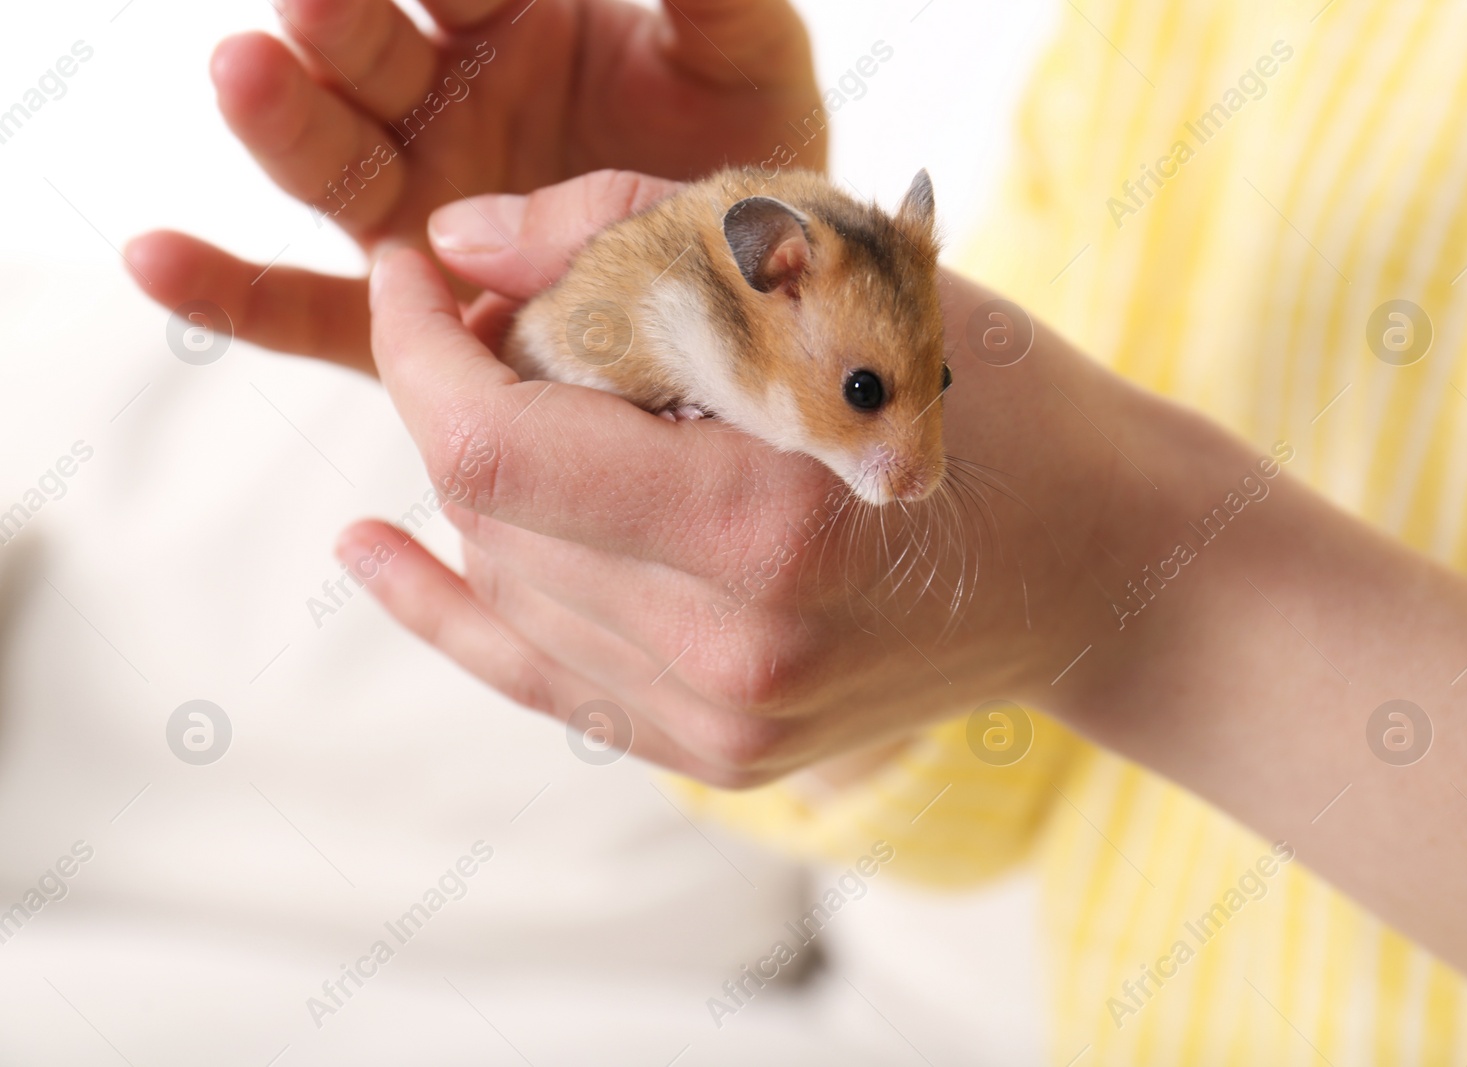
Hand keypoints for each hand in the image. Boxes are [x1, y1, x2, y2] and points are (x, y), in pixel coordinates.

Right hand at [124, 0, 824, 372]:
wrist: (759, 301)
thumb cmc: (748, 157)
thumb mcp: (742, 51)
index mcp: (512, 24)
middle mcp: (445, 109)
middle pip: (365, 56)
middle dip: (339, 20)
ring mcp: (419, 213)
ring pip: (330, 166)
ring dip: (282, 121)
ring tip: (247, 70)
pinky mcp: (407, 317)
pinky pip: (308, 310)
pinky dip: (230, 292)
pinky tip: (158, 260)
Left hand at [343, 170, 1124, 785]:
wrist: (1107, 571)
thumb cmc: (1008, 404)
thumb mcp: (851, 277)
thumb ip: (641, 232)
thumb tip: (461, 241)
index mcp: (771, 529)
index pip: (496, 445)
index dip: (416, 345)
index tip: (405, 266)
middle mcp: (732, 655)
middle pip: (488, 511)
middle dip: (455, 388)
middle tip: (491, 306)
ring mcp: (723, 725)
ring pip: (505, 580)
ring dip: (481, 472)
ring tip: (528, 383)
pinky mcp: (719, 751)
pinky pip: (536, 676)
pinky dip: (449, 606)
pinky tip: (373, 551)